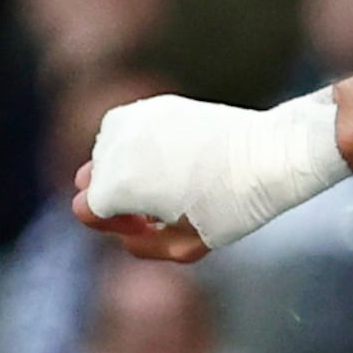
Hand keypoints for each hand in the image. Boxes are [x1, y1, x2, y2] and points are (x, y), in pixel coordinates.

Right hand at [76, 91, 348, 263]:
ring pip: (107, 154)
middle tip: (159, 206)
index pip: (85, 211)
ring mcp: (130, 121)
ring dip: (127, 170)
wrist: (267, 153)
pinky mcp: (150, 106)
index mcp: (115, 185)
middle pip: (91, 181)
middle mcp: (112, 148)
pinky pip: (127, 132)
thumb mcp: (187, 245)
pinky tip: (177, 158)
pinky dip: (141, 147)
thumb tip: (127, 232)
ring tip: (170, 182)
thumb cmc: (231, 204)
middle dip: (116, 197)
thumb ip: (143, 246)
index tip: (148, 224)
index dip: (114, 225)